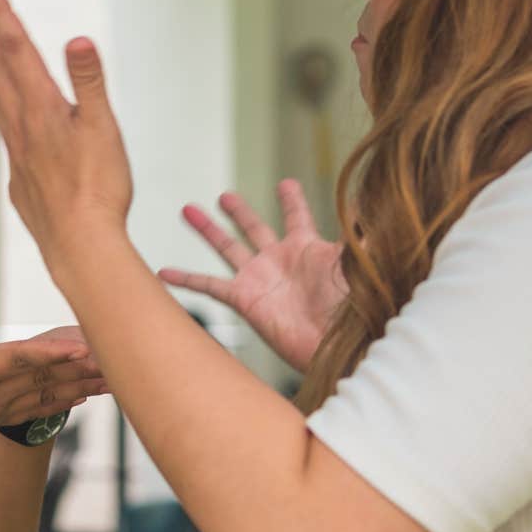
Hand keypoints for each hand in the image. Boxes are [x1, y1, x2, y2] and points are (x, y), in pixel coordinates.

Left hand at [0, 0, 132, 268]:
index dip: (1, 16)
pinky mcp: (21, 180)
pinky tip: (8, 117)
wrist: (80, 246)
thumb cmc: (98, 189)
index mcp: (42, 108)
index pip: (18, 51)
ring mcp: (18, 154)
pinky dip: (2, 111)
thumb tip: (77, 38)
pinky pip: (6, 134)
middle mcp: (22, 127)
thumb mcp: (103, 129)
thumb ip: (89, 82)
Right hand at [0, 308, 105, 476]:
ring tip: (115, 376)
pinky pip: (32, 410)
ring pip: (44, 395)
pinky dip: (59, 402)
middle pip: (42, 377)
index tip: (83, 345)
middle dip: (81, 366)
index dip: (51, 351)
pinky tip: (80, 398)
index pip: (16, 360)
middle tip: (122, 356)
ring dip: (80, 384)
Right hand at [159, 180, 346, 371]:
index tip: (285, 183)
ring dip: (207, 229)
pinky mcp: (244, 299)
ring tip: (188, 209)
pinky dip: (186, 278)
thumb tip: (368, 206)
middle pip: (254, 227)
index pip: (297, 216)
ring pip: (227, 247)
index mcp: (308, 248)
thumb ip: (359, 235)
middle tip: (226, 196)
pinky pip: (209, 285)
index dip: (291, 200)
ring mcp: (259, 279)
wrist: (337, 348)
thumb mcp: (357, 264)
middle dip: (239, 211)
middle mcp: (279, 261)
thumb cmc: (352, 309)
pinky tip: (163, 272)